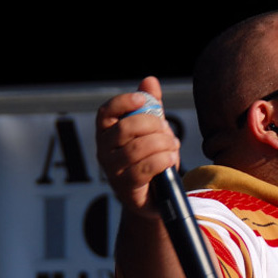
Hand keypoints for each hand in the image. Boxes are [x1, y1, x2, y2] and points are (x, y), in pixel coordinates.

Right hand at [96, 76, 179, 216]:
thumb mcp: (153, 132)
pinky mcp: (126, 188)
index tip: (143, 99)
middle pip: (125, 129)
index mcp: (106, 132)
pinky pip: (144, 169)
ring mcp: (113, 171)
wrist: (156, 197)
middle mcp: (104, 151)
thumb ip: (151, 108)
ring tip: (173, 146)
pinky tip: (171, 159)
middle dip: (152, 125)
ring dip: (161, 144)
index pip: (106, 112)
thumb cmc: (151, 160)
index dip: (123, 102)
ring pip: (136, 149)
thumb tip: (150, 81)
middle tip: (168, 131)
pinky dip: (162, 160)